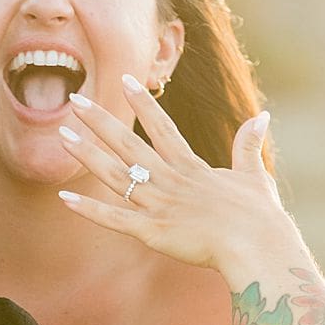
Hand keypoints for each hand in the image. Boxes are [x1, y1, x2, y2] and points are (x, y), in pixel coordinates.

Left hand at [55, 76, 292, 276]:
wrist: (259, 246)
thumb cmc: (260, 217)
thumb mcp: (254, 175)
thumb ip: (248, 146)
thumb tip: (262, 116)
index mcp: (191, 167)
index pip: (161, 127)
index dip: (142, 103)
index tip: (124, 78)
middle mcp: (171, 180)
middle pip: (128, 144)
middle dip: (99, 121)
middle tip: (74, 100)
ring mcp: (160, 206)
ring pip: (115, 175)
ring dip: (87, 155)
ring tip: (62, 135)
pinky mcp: (153, 232)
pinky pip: (114, 219)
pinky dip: (89, 210)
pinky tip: (64, 197)